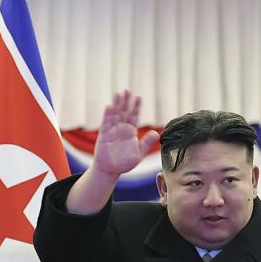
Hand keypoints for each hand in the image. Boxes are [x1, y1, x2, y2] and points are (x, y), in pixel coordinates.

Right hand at [66, 91, 159, 214]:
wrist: (110, 171)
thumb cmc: (124, 163)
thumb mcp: (139, 153)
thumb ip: (146, 143)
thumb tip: (156, 133)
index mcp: (130, 132)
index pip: (134, 116)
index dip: (136, 107)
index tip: (139, 97)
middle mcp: (121, 129)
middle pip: (124, 112)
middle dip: (126, 101)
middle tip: (127, 90)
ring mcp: (112, 131)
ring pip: (115, 114)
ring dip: (116, 104)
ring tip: (118, 93)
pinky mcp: (104, 135)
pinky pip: (106, 123)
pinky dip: (108, 115)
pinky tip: (110, 106)